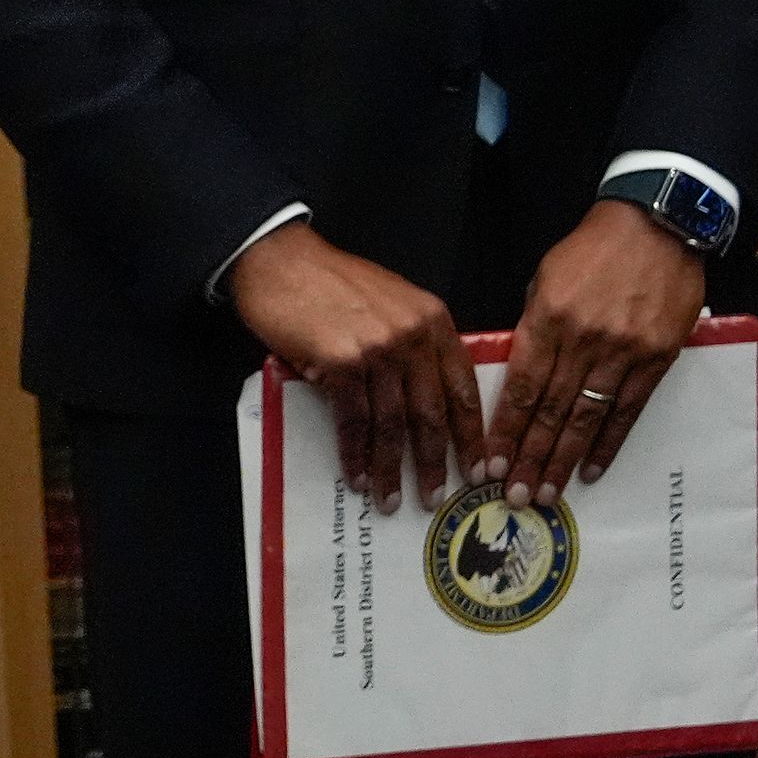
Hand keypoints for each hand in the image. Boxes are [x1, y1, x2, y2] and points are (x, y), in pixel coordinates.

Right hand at [227, 221, 483, 516]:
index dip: (471, 434)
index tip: (477, 469)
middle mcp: (412, 335)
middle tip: (435, 496)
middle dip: (435, 461)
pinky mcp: (340, 361)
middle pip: (431, 412)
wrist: (280, 259)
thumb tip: (419, 399)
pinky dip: (355, 452)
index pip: (463, 386)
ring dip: (391, 467)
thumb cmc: (331, 281)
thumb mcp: (391, 301)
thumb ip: (412, 342)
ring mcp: (377, 349)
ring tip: (389, 498)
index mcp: (432, 320)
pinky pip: (353, 419)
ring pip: (392, 422)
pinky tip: (357, 474)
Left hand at [480, 199, 709, 511]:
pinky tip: (592, 470)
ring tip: (546, 493)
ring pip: (587, 418)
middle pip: (552, 411)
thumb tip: (520, 375)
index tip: (490, 464)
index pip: (523, 386)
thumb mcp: (546, 278)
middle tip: (515, 496)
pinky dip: (609, 443)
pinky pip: (628, 410)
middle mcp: (583, 340)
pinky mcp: (656, 358)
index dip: (506, 430)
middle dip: (530, 457)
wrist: (655, 227)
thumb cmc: (592, 251)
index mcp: (548, 319)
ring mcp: (622, 352)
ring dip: (564, 460)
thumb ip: (534, 327)